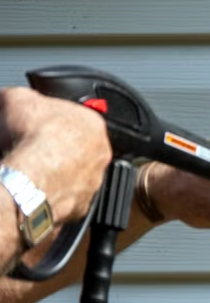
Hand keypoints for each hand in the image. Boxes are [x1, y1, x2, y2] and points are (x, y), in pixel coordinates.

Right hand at [0, 87, 111, 224]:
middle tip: (35, 145)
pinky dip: (55, 193)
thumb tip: (16, 97)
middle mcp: (101, 155)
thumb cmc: (28, 139)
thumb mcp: (17, 98)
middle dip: (58, 147)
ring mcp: (95, 183)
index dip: (53, 119)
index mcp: (93, 124)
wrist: (28, 180)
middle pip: (79, 148)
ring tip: (34, 168)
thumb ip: (24, 96)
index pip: (76, 117)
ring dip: (59, 172)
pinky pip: (69, 197)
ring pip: (76, 175)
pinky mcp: (83, 206)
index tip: (38, 123)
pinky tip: (38, 186)